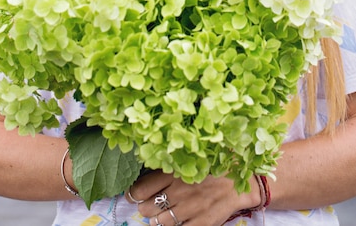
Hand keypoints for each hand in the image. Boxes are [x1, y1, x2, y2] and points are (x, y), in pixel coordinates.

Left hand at [125, 170, 260, 225]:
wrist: (242, 180)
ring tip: (160, 214)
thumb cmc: (215, 164)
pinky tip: (176, 221)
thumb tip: (150, 161)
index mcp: (175, 171)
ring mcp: (190, 209)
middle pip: (148, 208)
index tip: (133, 194)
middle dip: (145, 207)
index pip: (142, 188)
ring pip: (160, 222)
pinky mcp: (202, 223)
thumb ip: (171, 161)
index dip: (134, 194)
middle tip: (148, 205)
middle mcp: (180, 191)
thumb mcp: (192, 156)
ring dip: (157, 220)